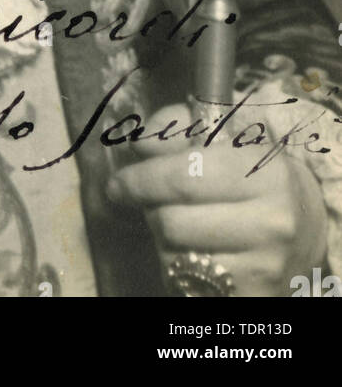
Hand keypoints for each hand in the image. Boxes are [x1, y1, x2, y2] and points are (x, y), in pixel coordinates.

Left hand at [107, 104, 327, 296]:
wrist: (306, 228)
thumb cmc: (254, 176)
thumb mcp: (226, 139)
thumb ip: (178, 127)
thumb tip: (140, 141)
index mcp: (266, 172)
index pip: (184, 175)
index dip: (141, 179)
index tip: (117, 183)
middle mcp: (271, 222)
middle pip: (171, 220)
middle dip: (147, 208)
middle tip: (142, 200)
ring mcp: (264, 265)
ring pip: (174, 255)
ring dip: (161, 237)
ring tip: (175, 220)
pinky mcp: (251, 296)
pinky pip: (186, 282)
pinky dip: (176, 266)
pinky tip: (190, 249)